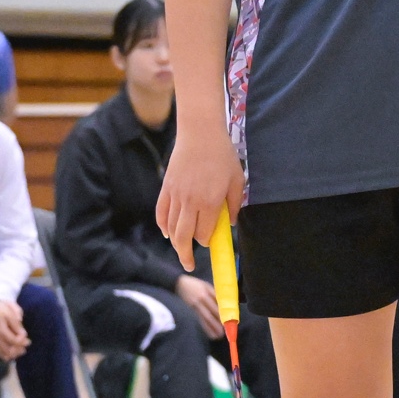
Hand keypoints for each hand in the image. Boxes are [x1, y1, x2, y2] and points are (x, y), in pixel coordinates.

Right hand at [0, 296, 28, 359]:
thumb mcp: (10, 314)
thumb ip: (17, 325)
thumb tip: (24, 335)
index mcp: (1, 332)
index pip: (15, 342)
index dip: (23, 342)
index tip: (28, 341)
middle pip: (8, 351)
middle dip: (18, 351)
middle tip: (24, 348)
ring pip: (1, 354)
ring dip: (10, 354)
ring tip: (17, 351)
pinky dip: (1, 354)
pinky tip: (7, 353)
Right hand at [157, 127, 243, 270]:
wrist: (200, 133)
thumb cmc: (222, 156)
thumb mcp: (237, 180)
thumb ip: (234, 205)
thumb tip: (230, 224)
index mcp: (210, 202)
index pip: (204, 234)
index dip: (207, 242)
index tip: (210, 242)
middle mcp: (190, 202)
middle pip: (183, 237)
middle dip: (186, 254)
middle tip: (189, 264)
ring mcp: (176, 195)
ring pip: (171, 228)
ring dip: (175, 244)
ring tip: (180, 252)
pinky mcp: (166, 188)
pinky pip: (161, 213)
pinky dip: (163, 226)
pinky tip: (167, 234)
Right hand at [176, 274, 223, 336]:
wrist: (179, 284)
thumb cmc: (195, 284)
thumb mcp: (206, 285)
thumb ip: (215, 293)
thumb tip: (225, 303)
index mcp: (205, 293)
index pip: (216, 305)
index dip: (222, 313)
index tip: (228, 320)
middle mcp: (200, 301)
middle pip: (210, 314)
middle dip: (217, 323)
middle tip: (224, 331)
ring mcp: (195, 307)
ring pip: (204, 319)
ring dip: (211, 328)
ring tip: (218, 335)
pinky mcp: (192, 311)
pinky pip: (199, 320)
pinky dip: (205, 327)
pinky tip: (209, 333)